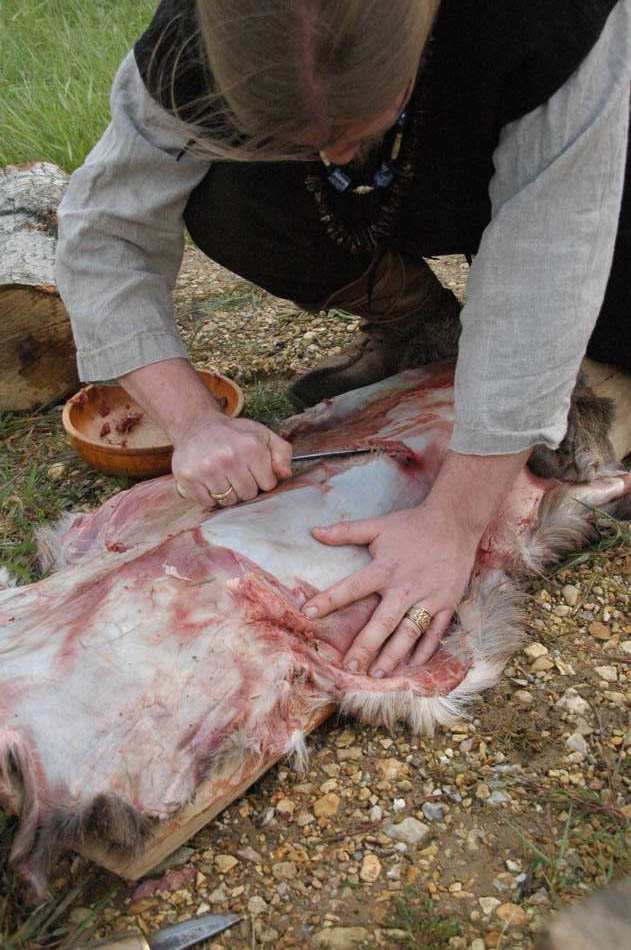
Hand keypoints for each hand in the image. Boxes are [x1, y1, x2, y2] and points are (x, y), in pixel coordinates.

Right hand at [172, 414, 292, 508]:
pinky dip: (209, 496)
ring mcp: (207, 468)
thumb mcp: (263, 435)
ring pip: (228, 501)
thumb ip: (282, 453)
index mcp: (250, 447)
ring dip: (227, 492)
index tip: (252, 469)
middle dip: (245, 486)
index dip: (262, 478)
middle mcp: (228, 457)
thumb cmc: (234, 434)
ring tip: (222, 475)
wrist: (197, 425)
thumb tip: (285, 475)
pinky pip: (207, 502)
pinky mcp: (189, 477)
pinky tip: (209, 479)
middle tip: (236, 472)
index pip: (268, 484)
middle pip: (248, 495)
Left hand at [302, 501, 479, 673]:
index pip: (352, 587)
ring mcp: (428, 597)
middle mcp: (405, 586)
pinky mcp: (447, 602)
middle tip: (350, 666)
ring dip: (394, 654)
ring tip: (378, 673)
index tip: (308, 613)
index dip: (330, 600)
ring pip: (409, 632)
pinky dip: (426, 649)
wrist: (455, 521)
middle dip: (366, 644)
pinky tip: (413, 665)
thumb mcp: (378, 525)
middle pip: (383, 621)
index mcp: (385, 568)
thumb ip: (346, 531)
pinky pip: (436, 631)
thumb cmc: (412, 525)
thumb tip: (314, 532)